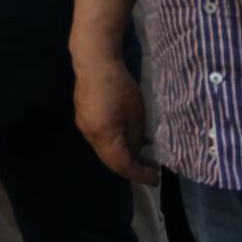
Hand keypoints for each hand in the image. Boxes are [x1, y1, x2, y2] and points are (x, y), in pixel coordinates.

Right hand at [73, 52, 157, 185]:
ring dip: (125, 155)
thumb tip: (137, 151)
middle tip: (153, 169)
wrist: (94, 62)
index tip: (157, 179)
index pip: (122, 165)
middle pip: (111, 160)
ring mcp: (84, 125)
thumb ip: (136, 137)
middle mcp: (90, 135)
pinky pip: (101, 138)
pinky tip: (131, 137)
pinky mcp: (84, 116)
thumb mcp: (136, 114)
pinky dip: (116, 143)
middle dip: (132, 167)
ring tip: (145, 155)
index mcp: (104, 136)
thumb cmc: (119, 87)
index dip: (140, 175)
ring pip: (105, 149)